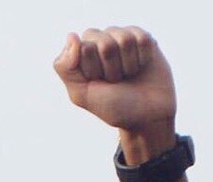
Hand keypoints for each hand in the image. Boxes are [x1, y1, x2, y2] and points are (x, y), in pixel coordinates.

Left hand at [53, 26, 175, 134]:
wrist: (146, 116)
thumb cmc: (113, 107)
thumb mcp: (82, 95)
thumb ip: (65, 68)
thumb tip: (72, 35)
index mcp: (82, 54)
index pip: (84, 48)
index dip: (94, 70)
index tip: (99, 84)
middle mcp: (101, 41)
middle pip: (104, 42)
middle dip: (111, 68)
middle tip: (115, 81)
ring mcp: (121, 37)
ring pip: (124, 40)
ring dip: (128, 65)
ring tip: (128, 75)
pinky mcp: (142, 37)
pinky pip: (141, 39)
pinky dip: (142, 59)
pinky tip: (141, 66)